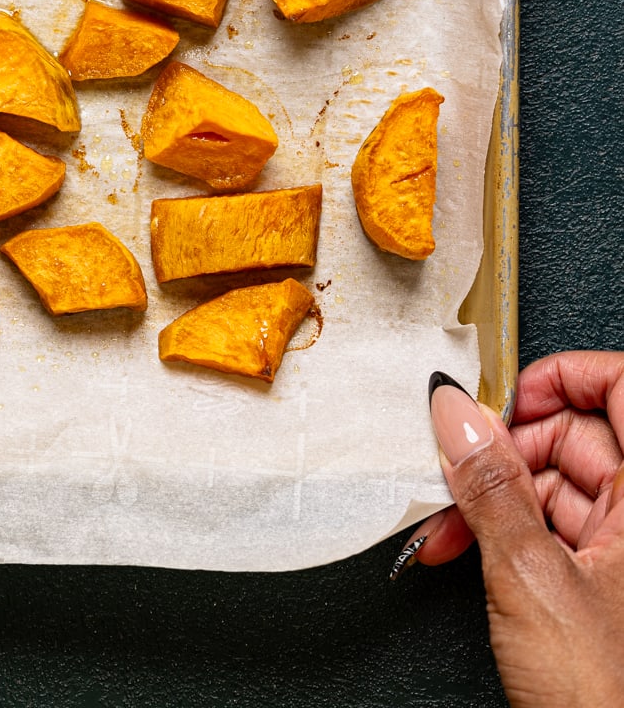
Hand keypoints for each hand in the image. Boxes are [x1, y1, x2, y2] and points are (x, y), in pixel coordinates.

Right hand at [402, 354, 623, 707]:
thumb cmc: (608, 698)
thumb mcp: (530, 579)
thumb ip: (488, 485)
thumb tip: (455, 412)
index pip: (622, 386)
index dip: (564, 375)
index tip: (506, 393)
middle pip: (578, 436)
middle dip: (503, 450)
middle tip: (455, 471)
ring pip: (557, 486)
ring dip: (492, 500)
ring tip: (445, 528)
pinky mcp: (609, 588)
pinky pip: (553, 530)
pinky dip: (504, 535)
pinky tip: (464, 550)